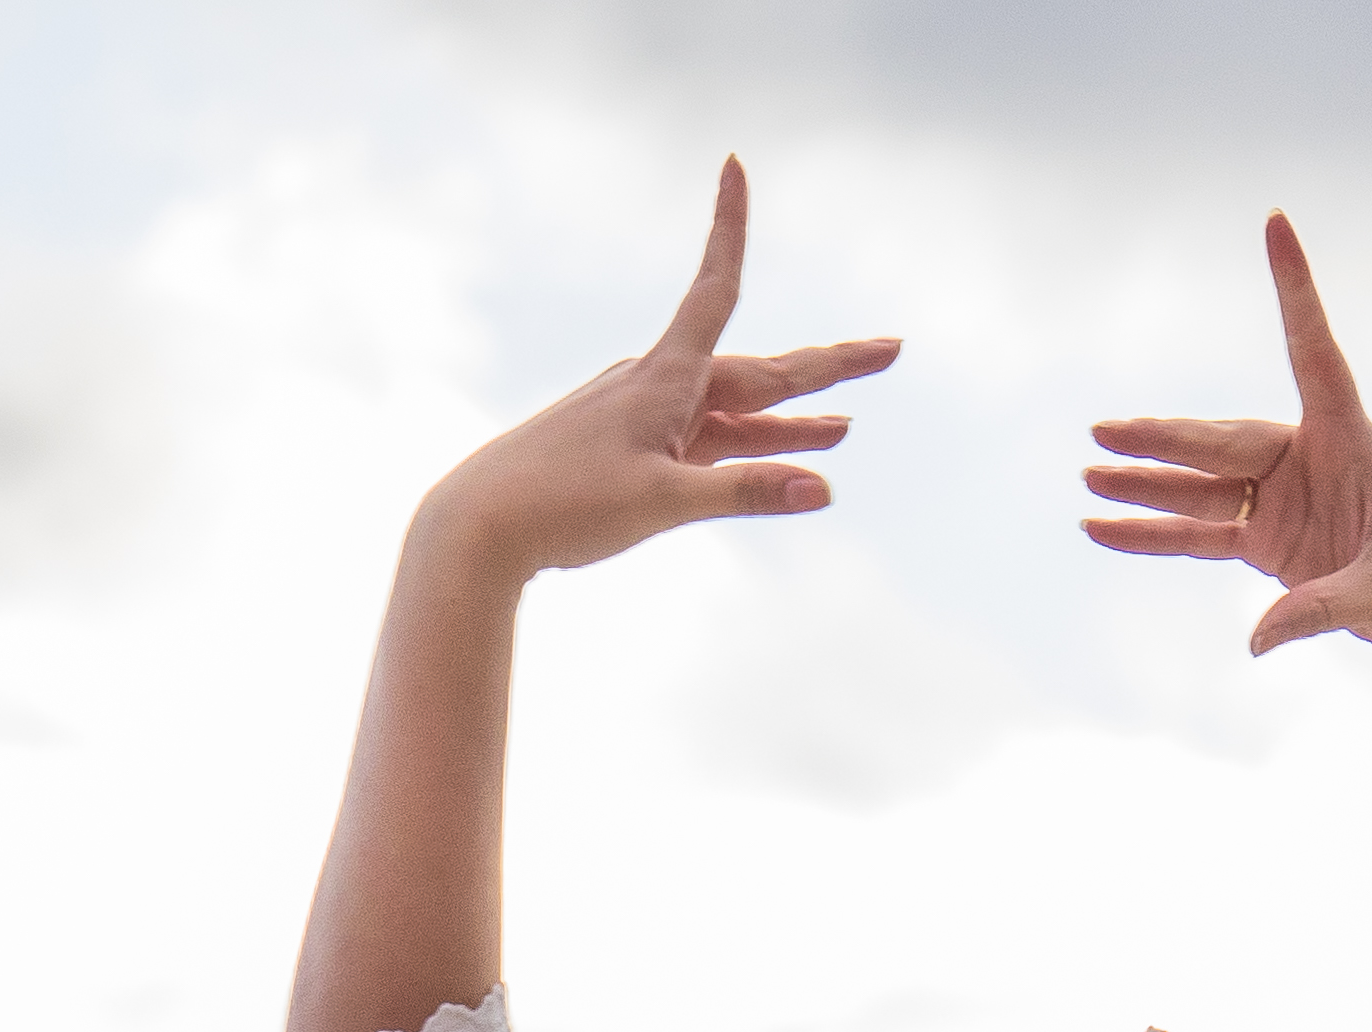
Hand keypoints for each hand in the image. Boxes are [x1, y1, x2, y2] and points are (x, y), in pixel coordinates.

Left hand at [421, 158, 898, 583]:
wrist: (481, 527)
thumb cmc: (564, 503)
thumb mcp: (663, 503)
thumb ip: (746, 494)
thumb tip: (824, 490)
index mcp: (666, 379)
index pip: (716, 290)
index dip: (730, 229)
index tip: (733, 164)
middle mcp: (660, 388)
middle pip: (759, 372)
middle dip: (826, 368)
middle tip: (890, 351)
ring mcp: (648, 424)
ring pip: (737, 416)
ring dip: (791, 422)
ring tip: (845, 427)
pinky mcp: (635, 459)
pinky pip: (710, 447)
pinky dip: (749, 450)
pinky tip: (775, 460)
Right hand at [1081, 214, 1371, 664]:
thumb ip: (1321, 610)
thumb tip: (1257, 639)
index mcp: (1349, 439)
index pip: (1314, 352)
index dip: (1295, 290)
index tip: (1276, 222)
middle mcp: (1309, 458)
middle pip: (1223, 442)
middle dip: (1162, 439)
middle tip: (1104, 432)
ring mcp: (1283, 500)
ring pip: (1201, 488)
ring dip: (1146, 486)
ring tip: (1089, 480)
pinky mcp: (1268, 542)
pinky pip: (1199, 535)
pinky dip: (1153, 537)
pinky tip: (1104, 532)